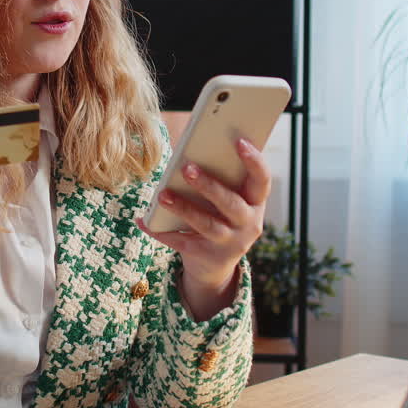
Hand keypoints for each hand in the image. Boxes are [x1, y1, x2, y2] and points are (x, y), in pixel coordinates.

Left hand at [137, 138, 270, 319]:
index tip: (239, 142)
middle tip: (187, 168)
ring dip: (183, 208)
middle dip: (209, 186)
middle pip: (231, 203)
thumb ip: (220, 179)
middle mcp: (249, 224)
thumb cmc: (219, 217)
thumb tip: (191, 153)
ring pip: (206, 224)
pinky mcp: (207, 256)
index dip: (254, 161)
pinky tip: (145, 221)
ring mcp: (230, 243)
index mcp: (255, 202)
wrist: (215, 265)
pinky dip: (161, 232)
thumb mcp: (227, 200)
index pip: (262, 180)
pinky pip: (182, 242)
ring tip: (162, 195)